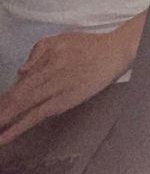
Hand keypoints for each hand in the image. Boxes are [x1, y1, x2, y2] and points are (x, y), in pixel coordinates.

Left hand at [0, 27, 134, 144]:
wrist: (114, 52)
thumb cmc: (88, 45)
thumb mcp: (62, 38)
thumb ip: (39, 50)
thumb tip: (21, 71)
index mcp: (48, 55)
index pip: (21, 78)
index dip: (7, 94)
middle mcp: (50, 70)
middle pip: (19, 92)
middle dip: (3, 107)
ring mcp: (57, 87)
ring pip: (25, 104)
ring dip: (6, 118)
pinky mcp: (65, 100)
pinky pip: (38, 114)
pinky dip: (21, 125)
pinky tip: (8, 135)